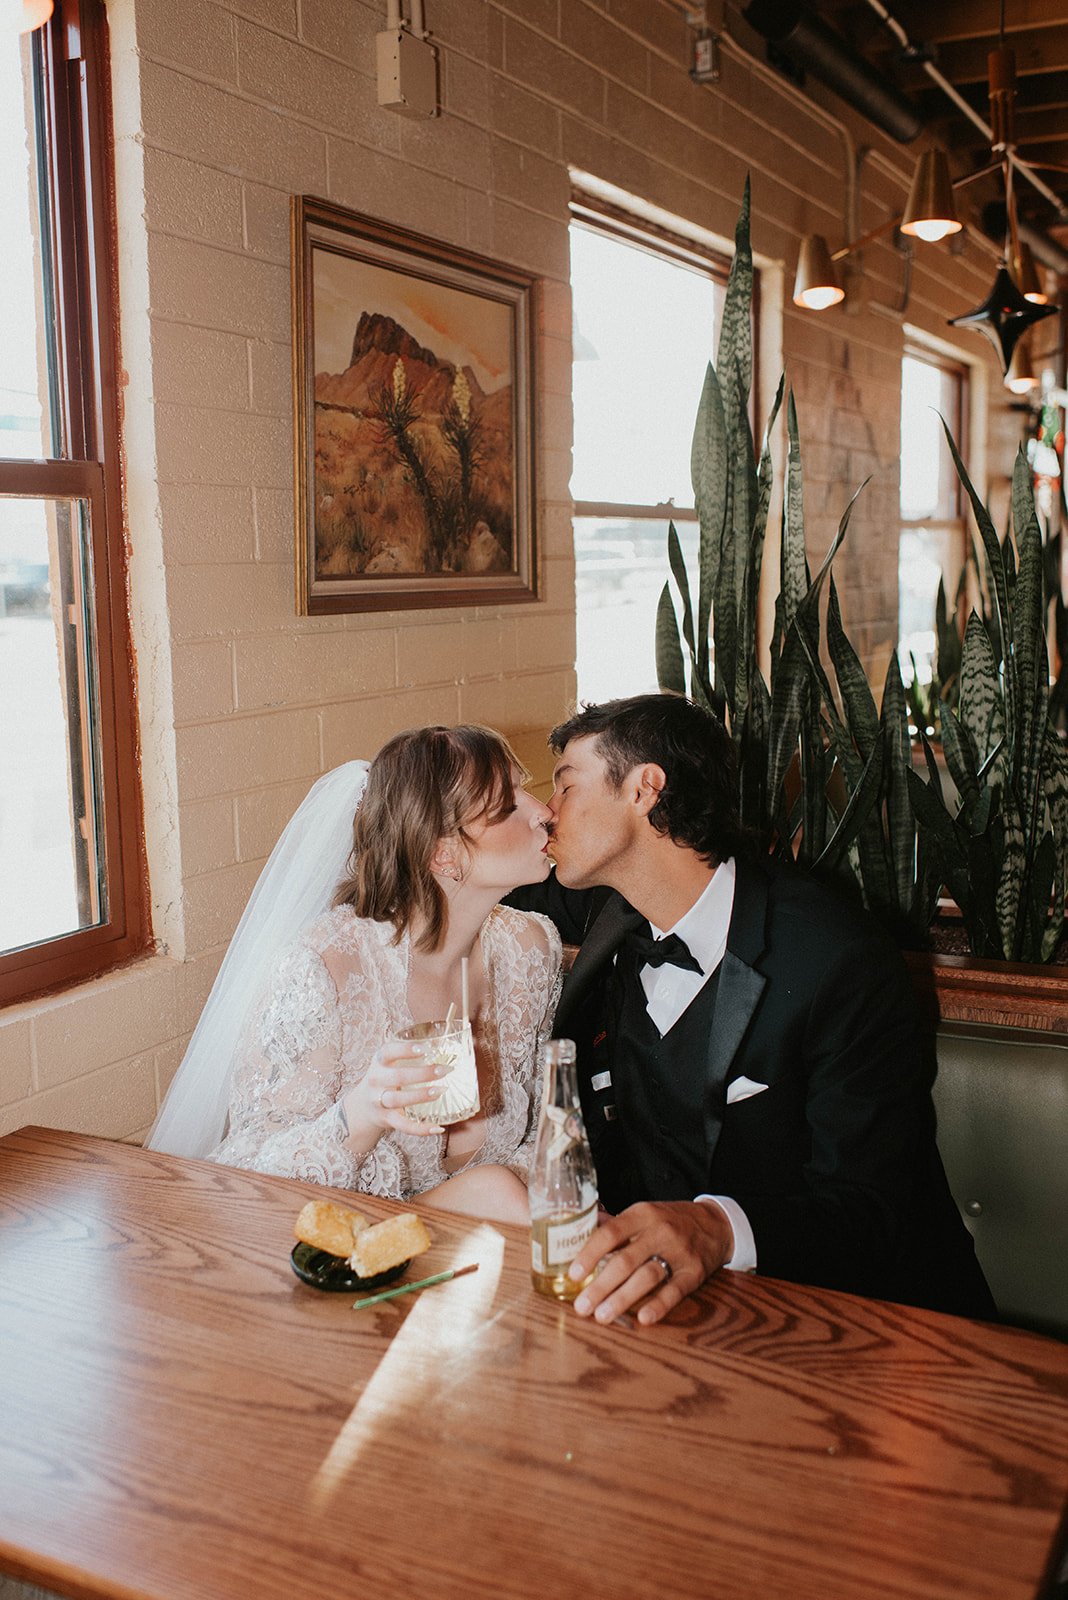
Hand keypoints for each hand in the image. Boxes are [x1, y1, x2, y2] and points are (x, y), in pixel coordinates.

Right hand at [340, 1040, 449, 1147]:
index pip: (388, 1052)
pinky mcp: (386, 1119)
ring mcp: (379, 1102)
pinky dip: (421, 1129)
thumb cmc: (384, 1079)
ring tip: (441, 1091)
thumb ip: (409, 1054)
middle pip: (398, 1077)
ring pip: (399, 1100)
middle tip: (444, 1070)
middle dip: (423, 1073)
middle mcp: (376, 1081)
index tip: (425, 1049)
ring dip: (421, 1095)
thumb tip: (442, 1042)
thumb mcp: (389, 1063)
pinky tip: (438, 1127)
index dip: (406, 1050)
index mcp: (379, 1062)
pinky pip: (403, 1126)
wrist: (361, 1107)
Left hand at [568, 1200, 733, 1326]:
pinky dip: (659, 1305)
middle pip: (626, 1260)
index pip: (611, 1233)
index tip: (573, 1274)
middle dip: (600, 1286)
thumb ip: (614, 1226)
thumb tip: (576, 1236)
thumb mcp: (644, 1214)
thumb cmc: (669, 1221)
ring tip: (602, 1316)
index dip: (590, 1254)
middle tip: (581, 1306)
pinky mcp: (694, 1273)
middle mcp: (660, 1232)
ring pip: (647, 1277)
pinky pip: (675, 1291)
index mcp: (642, 1214)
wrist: (715, 1224)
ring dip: (622, 1299)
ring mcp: (678, 1253)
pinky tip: (643, 1318)